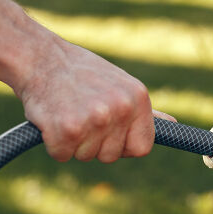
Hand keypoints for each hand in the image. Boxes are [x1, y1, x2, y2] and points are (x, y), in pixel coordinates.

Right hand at [15, 38, 174, 162]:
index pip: (142, 148)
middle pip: (111, 156)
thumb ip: (144, 111)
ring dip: (72, 143)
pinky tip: (51, 119)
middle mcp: (121, 109)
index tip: (107, 134)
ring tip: (66, 112)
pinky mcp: (68, 129)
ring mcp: (95, 119)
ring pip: (86, 156)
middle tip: (80, 114)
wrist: (39, 57)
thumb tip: (172, 125)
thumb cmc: (80, 73)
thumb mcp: (120, 85)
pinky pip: (62, 155)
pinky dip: (52, 144)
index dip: (122, 146)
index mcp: (138, 99)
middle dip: (93, 144)